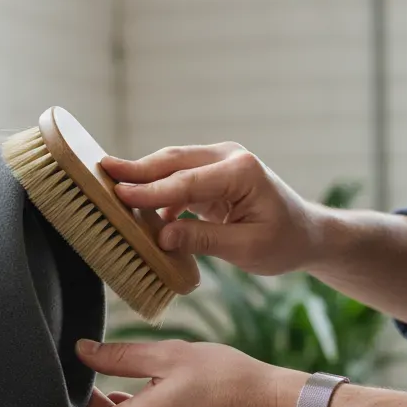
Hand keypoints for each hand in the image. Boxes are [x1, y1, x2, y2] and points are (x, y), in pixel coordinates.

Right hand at [101, 143, 324, 275]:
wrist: (306, 234)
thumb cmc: (283, 242)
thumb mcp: (247, 249)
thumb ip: (204, 240)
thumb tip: (163, 237)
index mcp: (241, 171)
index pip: (186, 181)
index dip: (150, 190)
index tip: (118, 193)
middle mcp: (229, 157)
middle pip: (173, 161)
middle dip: (137, 169)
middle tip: (100, 171)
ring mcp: (220, 162)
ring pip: (173, 166)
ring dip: (144, 178)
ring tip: (110, 187)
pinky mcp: (213, 174)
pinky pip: (179, 179)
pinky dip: (159, 193)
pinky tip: (140, 211)